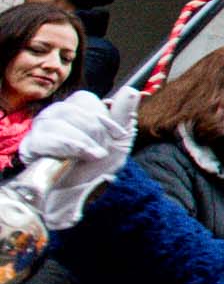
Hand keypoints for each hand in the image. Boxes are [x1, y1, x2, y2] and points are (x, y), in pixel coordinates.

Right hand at [19, 88, 140, 230]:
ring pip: (56, 121)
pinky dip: (64, 146)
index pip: (84, 99)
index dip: (103, 116)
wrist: (84, 193)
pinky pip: (43, 138)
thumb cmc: (98, 165)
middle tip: (100, 150)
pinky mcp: (30, 147)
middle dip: (93, 131)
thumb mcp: (118, 140)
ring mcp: (40, 131)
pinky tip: (75, 156)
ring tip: (91, 155)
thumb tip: (132, 91)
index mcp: (75, 111)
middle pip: (70, 108)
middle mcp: (54, 117)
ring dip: (81, 140)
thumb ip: (123, 114)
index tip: (116, 135)